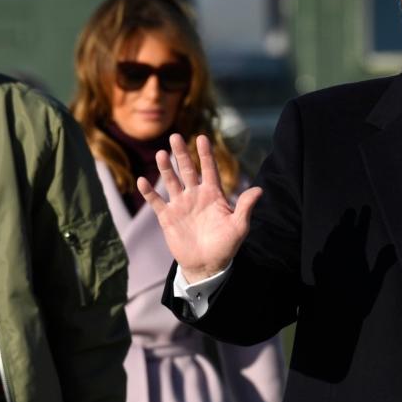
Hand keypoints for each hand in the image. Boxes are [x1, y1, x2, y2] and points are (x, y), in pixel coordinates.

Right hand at [138, 134, 262, 281]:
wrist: (207, 265)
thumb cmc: (226, 245)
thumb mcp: (239, 226)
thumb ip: (245, 207)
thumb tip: (259, 190)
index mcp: (213, 194)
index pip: (209, 169)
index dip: (205, 154)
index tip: (202, 138)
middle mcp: (195, 195)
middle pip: (187, 170)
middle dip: (181, 154)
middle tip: (175, 136)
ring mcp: (180, 205)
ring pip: (171, 181)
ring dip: (165, 168)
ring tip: (161, 154)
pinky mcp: (168, 217)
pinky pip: (156, 202)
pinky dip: (149, 192)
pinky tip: (142, 180)